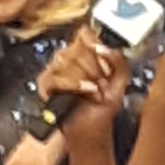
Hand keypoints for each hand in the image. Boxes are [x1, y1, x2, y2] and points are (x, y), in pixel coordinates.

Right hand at [37, 28, 129, 144]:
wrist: (90, 131)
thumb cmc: (102, 107)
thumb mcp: (120, 83)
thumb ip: (119, 62)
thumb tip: (104, 47)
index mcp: (84, 52)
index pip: (84, 33)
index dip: (94, 45)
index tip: (104, 63)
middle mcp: (67, 56)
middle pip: (77, 47)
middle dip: (95, 68)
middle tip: (102, 84)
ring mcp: (54, 69)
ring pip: (66, 60)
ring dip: (86, 77)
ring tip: (94, 91)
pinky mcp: (45, 83)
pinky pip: (56, 76)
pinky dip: (73, 84)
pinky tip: (85, 90)